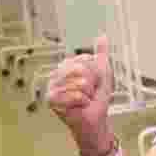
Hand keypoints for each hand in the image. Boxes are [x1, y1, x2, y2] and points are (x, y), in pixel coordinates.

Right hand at [47, 34, 114, 155]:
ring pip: (80, 83)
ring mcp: (52, 86)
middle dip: (92, 84)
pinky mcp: (51, 99)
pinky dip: (83, 102)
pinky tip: (79, 106)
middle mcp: (57, 74)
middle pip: (82, 69)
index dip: (96, 72)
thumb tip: (102, 36)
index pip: (85, 59)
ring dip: (88, 94)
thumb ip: (101, 55)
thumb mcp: (103, 74)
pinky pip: (76, 95)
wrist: (95, 119)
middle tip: (89, 93)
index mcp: (67, 66)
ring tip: (84, 99)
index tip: (93, 82)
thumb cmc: (97, 98)